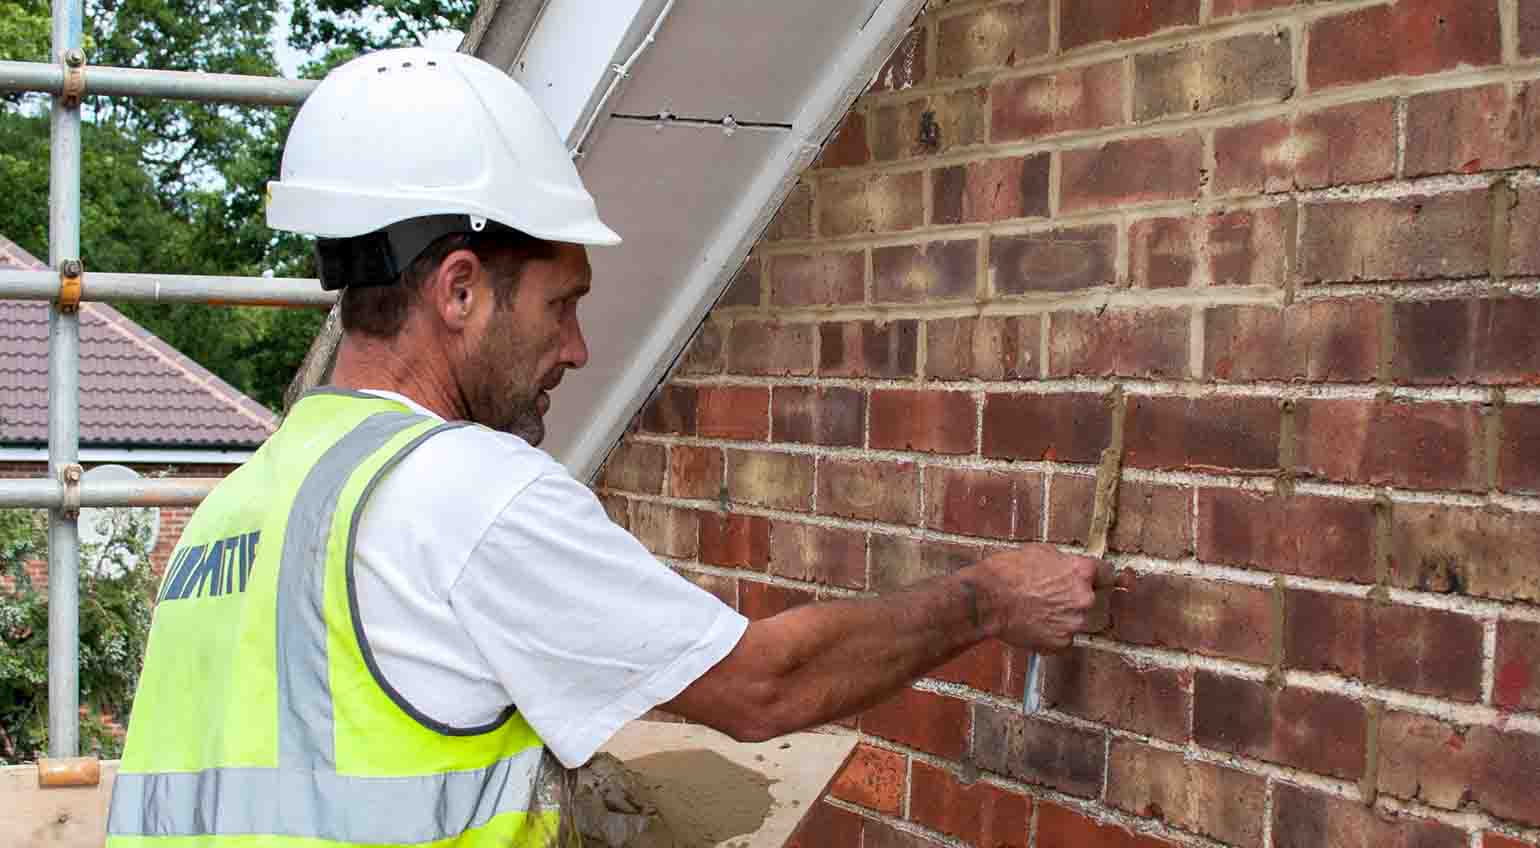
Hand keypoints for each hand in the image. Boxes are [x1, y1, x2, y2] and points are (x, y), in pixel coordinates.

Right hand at [972, 544, 1110, 651]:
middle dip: (1076, 599)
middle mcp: (1084, 598)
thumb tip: (1071, 568)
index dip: (1098, 577)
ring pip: (1077, 621)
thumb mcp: (1040, 552)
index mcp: (1083, 572)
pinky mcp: (1062, 643)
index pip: (1108, 574)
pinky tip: (1034, 625)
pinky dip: (1052, 634)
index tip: (1095, 581)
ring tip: (1037, 611)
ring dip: (1064, 618)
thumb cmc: (1008, 572)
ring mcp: (1074, 623)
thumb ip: (1065, 562)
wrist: (986, 600)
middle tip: (1051, 597)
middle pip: (1092, 600)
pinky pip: (1064, 639)